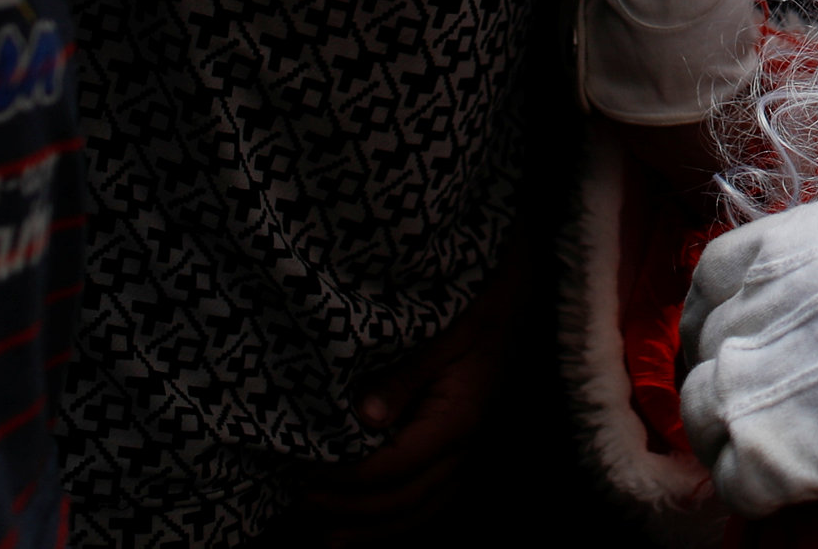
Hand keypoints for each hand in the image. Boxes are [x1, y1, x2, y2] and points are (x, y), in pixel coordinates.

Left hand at [289, 249, 523, 536]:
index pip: (397, 466)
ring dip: (373, 528)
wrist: (517, 292)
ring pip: (421, 508)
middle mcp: (466, 444)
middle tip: (300, 500)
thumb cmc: (477, 304)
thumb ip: (404, 375)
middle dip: (352, 508)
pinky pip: (431, 496)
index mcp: (459, 417)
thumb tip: (365, 418)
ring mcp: (466, 448)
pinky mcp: (459, 444)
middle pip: (406, 498)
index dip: (349, 478)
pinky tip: (368, 525)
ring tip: (326, 537)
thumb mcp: (442, 330)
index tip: (306, 472)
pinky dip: (398, 517)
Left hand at [681, 190, 817, 536]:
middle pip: (708, 339)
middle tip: (751, 404)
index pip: (721, 267)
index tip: (733, 336)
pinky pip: (734, 475)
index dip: (718, 308)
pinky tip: (780, 491)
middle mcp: (799, 290)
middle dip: (719, 373)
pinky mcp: (803, 446)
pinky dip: (746, 488)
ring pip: (704, 406)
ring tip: (761, 454)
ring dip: (724, 435)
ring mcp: (794, 367)